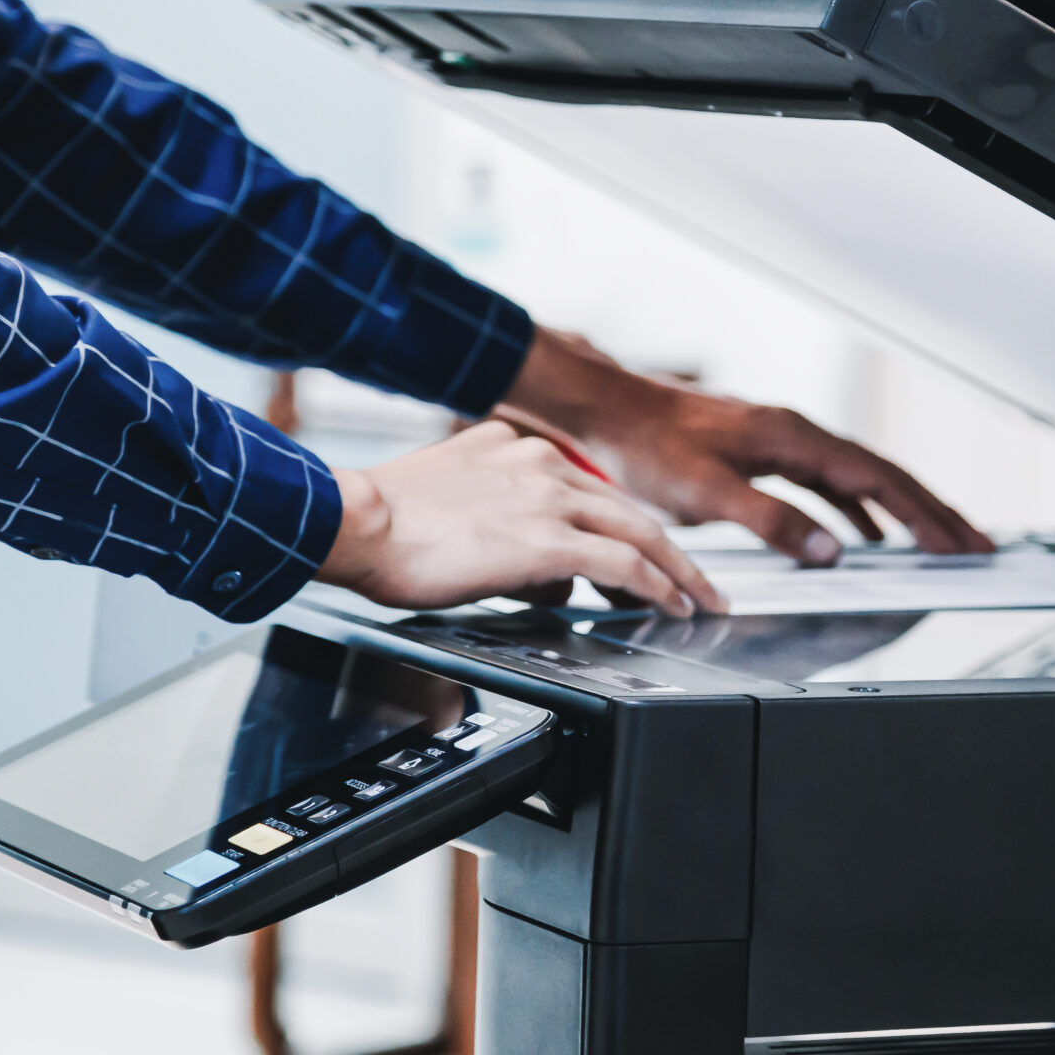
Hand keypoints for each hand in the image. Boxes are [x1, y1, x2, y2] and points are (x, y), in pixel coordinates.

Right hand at [318, 422, 724, 615]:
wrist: (355, 520)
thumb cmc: (383, 521)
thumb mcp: (455, 496)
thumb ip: (506, 518)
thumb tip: (543, 570)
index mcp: (517, 449)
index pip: (593, 490)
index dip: (628, 524)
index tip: (648, 549)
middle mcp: (541, 464)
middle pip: (630, 509)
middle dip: (673, 550)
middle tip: (698, 581)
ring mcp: (549, 499)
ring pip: (640, 533)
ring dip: (678, 572)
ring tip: (699, 601)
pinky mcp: (548, 537)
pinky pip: (624, 563)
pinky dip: (657, 586)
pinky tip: (671, 606)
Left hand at [500, 329, 994, 564]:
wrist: (611, 409)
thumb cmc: (651, 446)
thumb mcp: (710, 495)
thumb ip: (774, 522)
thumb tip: (833, 551)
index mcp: (796, 440)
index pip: (880, 482)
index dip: (925, 515)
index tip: (962, 544)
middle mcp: (800, 435)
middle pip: (886, 476)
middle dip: (935, 513)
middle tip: (978, 544)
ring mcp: (787, 441)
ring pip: (863, 479)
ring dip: (904, 511)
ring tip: (940, 541)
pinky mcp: (769, 453)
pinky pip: (833, 483)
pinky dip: (862, 510)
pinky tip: (865, 537)